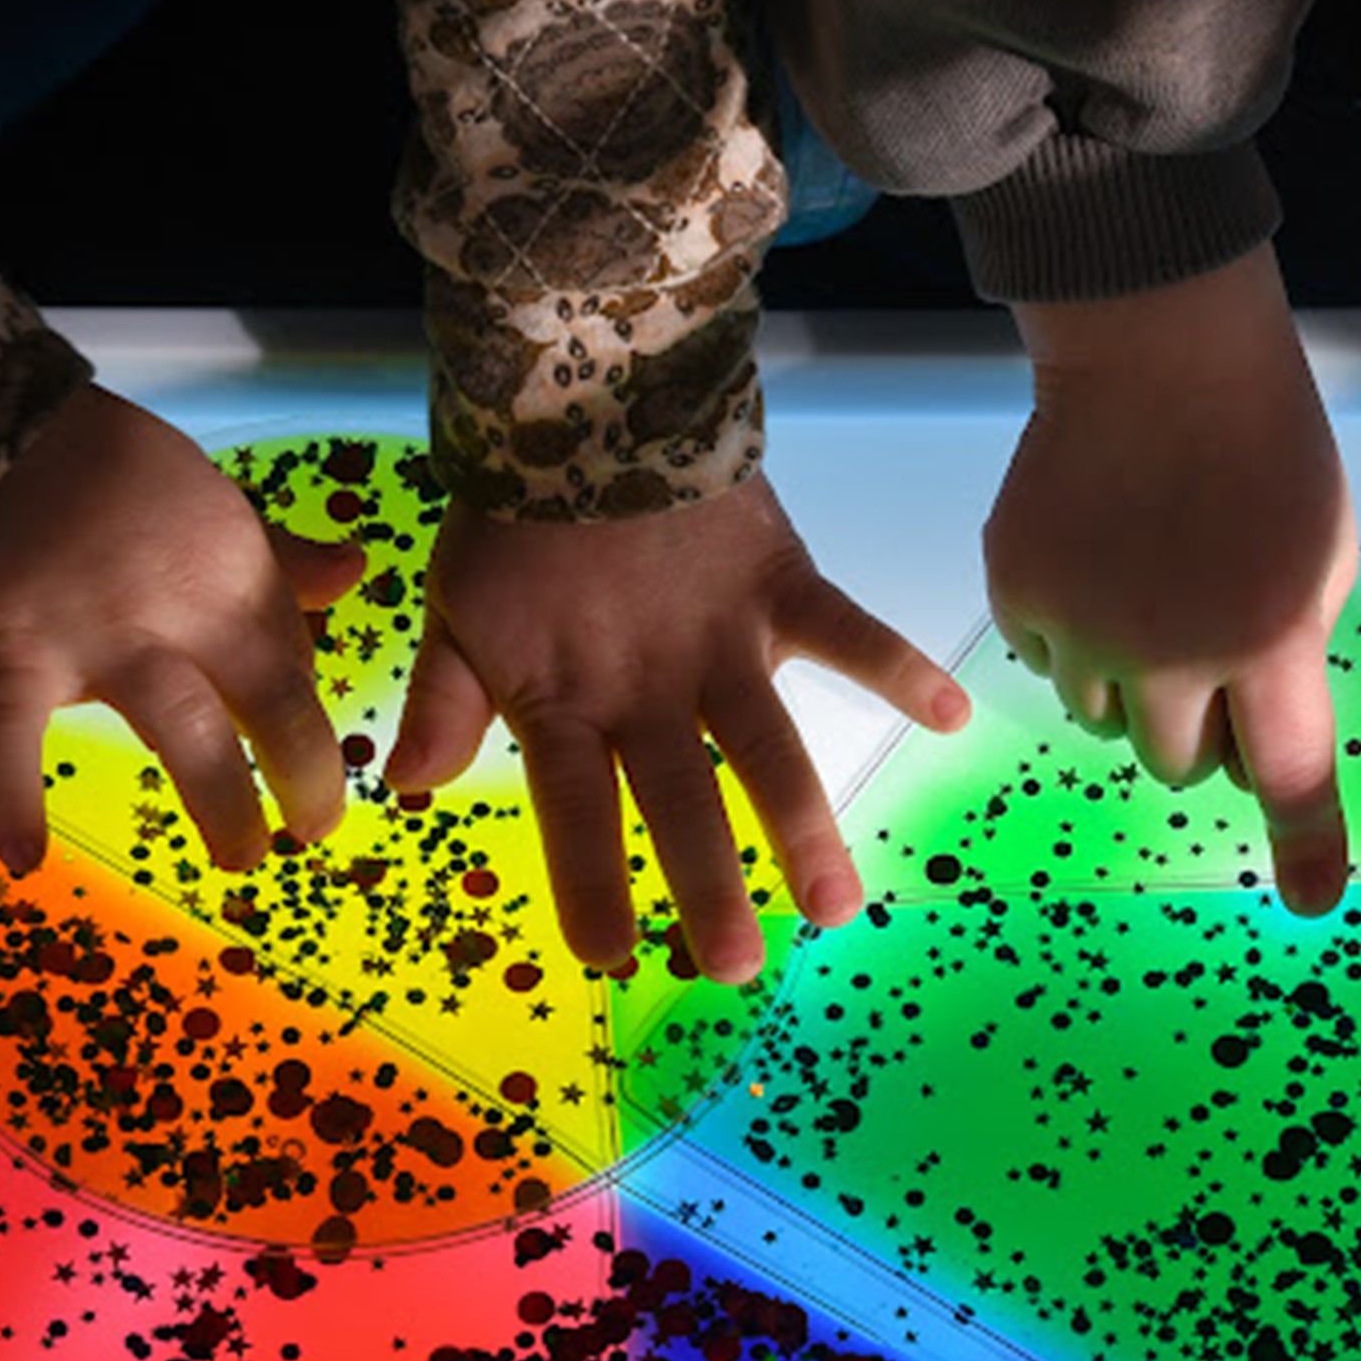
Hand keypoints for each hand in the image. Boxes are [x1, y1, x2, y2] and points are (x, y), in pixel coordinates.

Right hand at [0, 385, 366, 877]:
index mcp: (233, 570)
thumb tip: (353, 574)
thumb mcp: (206, 491)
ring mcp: (97, 639)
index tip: (296, 754)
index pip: (294, 666)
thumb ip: (276, 551)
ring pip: (186, 736)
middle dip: (307, 781)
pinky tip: (25, 860)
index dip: (302, 721)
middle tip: (309, 832)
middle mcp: (183, 610)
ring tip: (238, 858)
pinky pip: (13, 742)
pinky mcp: (10, 658)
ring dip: (222, 806)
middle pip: (275, 709)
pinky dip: (12, 801)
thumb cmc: (95, 466)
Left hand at [384, 476, 969, 983]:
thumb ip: (441, 703)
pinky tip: (954, 715)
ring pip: (765, 746)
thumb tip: (406, 791)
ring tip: (834, 908)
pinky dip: (899, 667)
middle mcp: (645, 686)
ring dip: (802, 828)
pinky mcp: (777, 586)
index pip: (572, 809)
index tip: (608, 956)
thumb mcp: (455, 609)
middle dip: (706, 887)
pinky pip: (847, 630)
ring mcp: (718, 641)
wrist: (583, 392)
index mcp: (563, 699)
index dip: (589, 884)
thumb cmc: (516, 516)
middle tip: (734, 968)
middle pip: (678, 800)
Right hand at [988, 244, 1360, 912]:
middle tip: (1205, 641)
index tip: (1311, 904)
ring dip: (1130, 682)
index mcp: (1266, 637)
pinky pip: (1049, 665)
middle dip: (1195, 725)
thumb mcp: (1320, 556)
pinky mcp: (1019, 595)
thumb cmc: (1262, 449)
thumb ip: (1290, 654)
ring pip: (1104, 724)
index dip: (1305, 845)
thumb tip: (1254, 743)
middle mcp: (1170, 649)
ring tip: (1147, 583)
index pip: (1289, 773)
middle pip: (1178, 763)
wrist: (1156, 347)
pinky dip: (1073, 630)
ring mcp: (1084, 627)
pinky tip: (1098, 553)